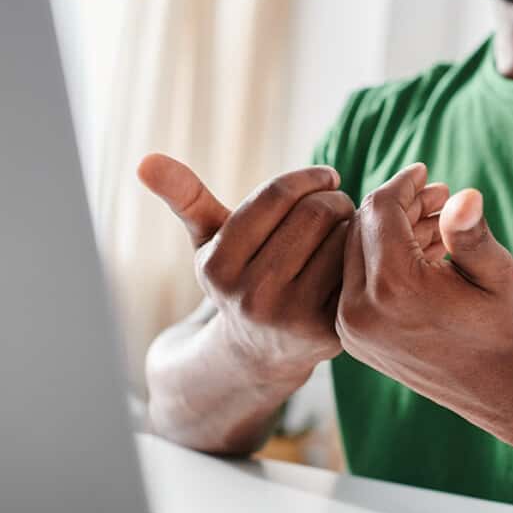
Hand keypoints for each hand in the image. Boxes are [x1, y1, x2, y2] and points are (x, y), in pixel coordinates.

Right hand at [137, 155, 449, 380]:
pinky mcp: (328, 332)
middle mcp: (249, 296)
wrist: (260, 351)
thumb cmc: (240, 277)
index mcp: (216, 266)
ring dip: (354, 224)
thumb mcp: (209, 240)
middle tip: (339, 204)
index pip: (276, 195)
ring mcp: (290, 318)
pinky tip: (360, 255)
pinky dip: (367, 253)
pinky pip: (360, 269)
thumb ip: (185, 197)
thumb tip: (145, 160)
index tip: (325, 178)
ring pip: (344, 238)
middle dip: (334, 199)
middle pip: (316, 213)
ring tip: (347, 228)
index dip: (308, 178)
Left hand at [336, 163, 512, 442]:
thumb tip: (463, 196)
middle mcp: (361, 310)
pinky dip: (380, 259)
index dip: (403, 184)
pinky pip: (354, 280)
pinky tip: (421, 253)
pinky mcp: (351, 337)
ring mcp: (351, 327)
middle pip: (361, 228)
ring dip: (390, 231)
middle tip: (437, 197)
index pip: (381, 210)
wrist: (499, 390)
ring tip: (435, 223)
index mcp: (395, 289)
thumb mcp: (495, 275)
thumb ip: (471, 234)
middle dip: (398, 206)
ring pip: (354, 252)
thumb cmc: (503, 326)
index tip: (425, 172)